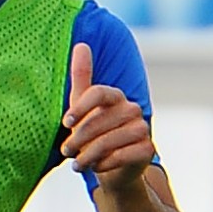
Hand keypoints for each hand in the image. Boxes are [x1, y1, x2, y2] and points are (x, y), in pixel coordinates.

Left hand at [62, 40, 153, 189]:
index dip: (80, 107)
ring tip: (78, 163)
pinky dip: (103, 164)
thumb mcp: (81, 105)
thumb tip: (81, 44)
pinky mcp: (147, 149)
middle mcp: (132, 109)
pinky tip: (97, 167)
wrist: (111, 166)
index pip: (99, 93)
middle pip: (98, 122)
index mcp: (115, 97)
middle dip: (77, 139)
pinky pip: (120, 156)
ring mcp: (142, 129)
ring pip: (108, 141)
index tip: (65, 123)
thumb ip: (81, 76)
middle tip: (67, 151)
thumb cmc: (92, 133)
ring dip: (87, 155)